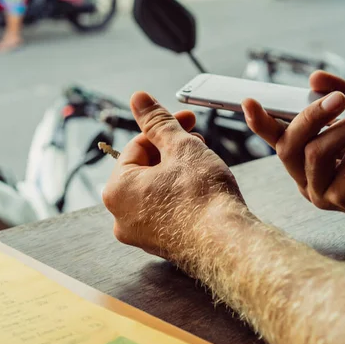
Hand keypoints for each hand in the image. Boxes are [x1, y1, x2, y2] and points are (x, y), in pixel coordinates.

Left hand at [103, 92, 243, 257]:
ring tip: (204, 164)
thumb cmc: (203, 197)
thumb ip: (157, 121)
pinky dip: (181, 196)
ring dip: (178, 171)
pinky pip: (166, 210)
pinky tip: (203, 189)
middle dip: (172, 150)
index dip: (165, 128)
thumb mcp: (180, 147)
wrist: (227, 244)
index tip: (187, 120)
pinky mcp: (162, 244)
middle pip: (146, 168)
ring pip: (157, 189)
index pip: (137, 146)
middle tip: (198, 142)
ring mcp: (141, 234)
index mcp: (117, 190)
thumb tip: (139, 98)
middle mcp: (122, 216)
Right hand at [242, 71, 344, 232]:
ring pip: (315, 154)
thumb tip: (314, 79)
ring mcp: (324, 192)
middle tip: (340, 100)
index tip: (249, 101)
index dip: (260, 122)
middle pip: (289, 146)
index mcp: (308, 155)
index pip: (277, 138)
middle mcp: (308, 177)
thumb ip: (343, 94)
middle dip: (311, 117)